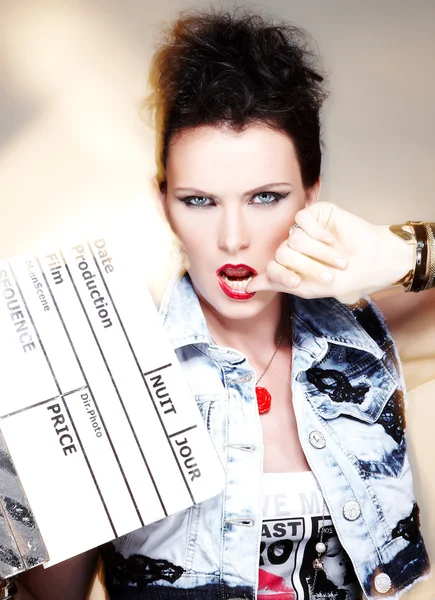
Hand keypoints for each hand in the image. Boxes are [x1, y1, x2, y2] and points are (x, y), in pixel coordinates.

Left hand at [245, 202, 414, 302]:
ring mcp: (304, 228)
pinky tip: (332, 240)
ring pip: (294, 239)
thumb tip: (248, 286)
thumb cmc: (342, 278)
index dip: (282, 275)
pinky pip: (303, 220)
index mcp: (289, 263)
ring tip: (338, 260)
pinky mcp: (316, 212)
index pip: (272, 267)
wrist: (371, 262)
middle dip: (306, 267)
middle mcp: (293, 245)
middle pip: (282, 254)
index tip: (297, 283)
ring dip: (318, 254)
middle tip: (328, 275)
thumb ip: (278, 284)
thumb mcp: (308, 287)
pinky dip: (317, 234)